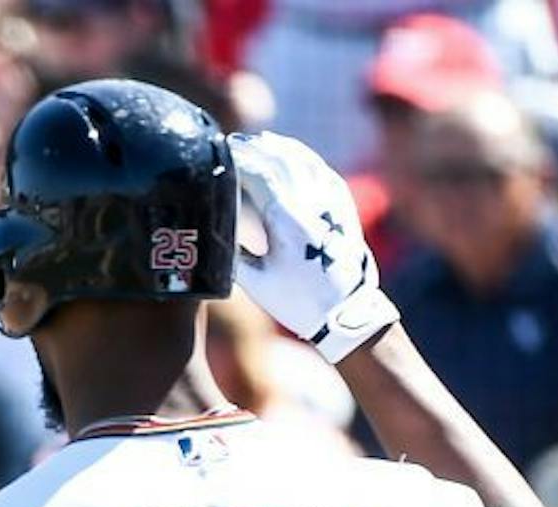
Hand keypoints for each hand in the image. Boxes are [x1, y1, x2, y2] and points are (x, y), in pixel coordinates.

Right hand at [228, 131, 396, 363]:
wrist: (346, 314)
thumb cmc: (297, 302)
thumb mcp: (255, 281)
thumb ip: (232, 251)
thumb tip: (211, 231)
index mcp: (286, 221)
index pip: (256, 173)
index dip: (236, 159)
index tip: (217, 152)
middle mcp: (311, 204)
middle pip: (278, 159)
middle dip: (253, 147)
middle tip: (231, 142)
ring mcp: (331, 202)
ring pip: (302, 159)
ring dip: (277, 146)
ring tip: (257, 141)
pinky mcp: (343, 205)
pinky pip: (320, 168)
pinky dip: (301, 156)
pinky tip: (290, 152)